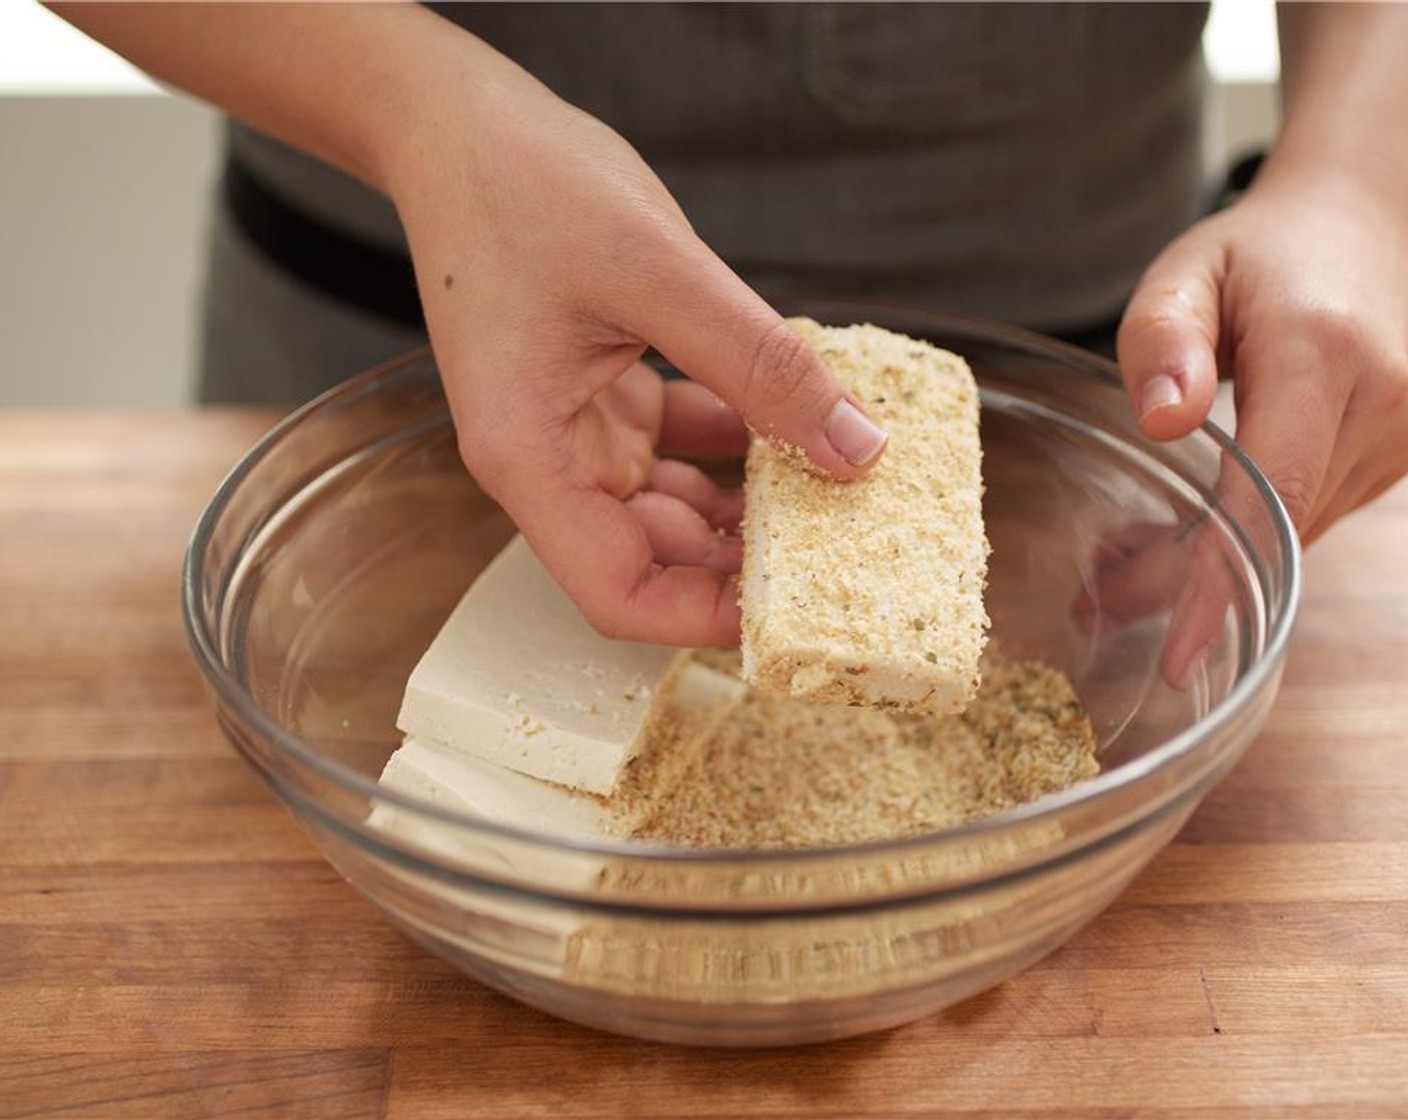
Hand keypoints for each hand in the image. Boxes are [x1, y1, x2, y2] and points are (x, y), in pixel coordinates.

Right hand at [385, 49, 886, 646]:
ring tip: (833, 484)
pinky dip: (737, 440)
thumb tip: (857, 448)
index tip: (793, 607)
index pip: (618, 592)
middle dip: (745, 560)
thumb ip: (762, 366)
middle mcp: (548, 461)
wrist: (457, 124)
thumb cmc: (520, 187)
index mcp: (530, 458)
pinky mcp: (602, 394)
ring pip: (675, 506)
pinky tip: (795, 419)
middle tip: (844, 543)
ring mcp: (575, 430)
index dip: (704, 618)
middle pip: (656, 557)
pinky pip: (680, 444)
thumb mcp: (659, 273)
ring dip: (750, 501)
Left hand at [1112, 174, 1407, 683]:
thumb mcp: (1190, 272)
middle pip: (1278, 531)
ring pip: (1297, 537)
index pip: (1274, 494)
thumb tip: (1159, 424)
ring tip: (1123, 562)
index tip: (1178, 654)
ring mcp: (1406, 434)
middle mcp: (1385, 402)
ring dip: (1219, 561)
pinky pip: (1315, 516)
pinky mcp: (1401, 453)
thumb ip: (1162, 337)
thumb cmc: (1260, 251)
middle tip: (1095, 598)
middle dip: (1188, 580)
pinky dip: (1254, 535)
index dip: (1220, 583)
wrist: (1363, 221)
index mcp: (1325, 353)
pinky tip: (1190, 531)